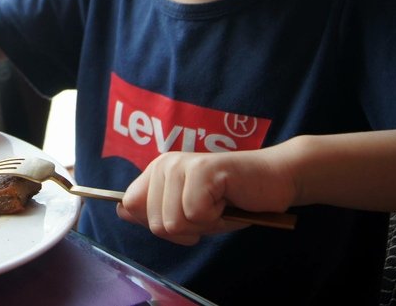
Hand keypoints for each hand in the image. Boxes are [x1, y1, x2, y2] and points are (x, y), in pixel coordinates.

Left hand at [116, 147, 297, 245]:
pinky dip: (218, 219)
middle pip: (155, 223)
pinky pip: (196, 215)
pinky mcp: (202, 171)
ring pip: (173, 223)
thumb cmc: (232, 200)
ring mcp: (182, 165)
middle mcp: (165, 164)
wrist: (274, 180)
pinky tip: (228, 200)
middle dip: (187, 230)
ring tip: (219, 205)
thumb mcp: (189, 213)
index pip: (129, 206)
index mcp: (157, 171)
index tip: (187, 216)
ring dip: (204, 225)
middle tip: (210, 211)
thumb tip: (121, 210)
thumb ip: (156, 211)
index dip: (159, 224)